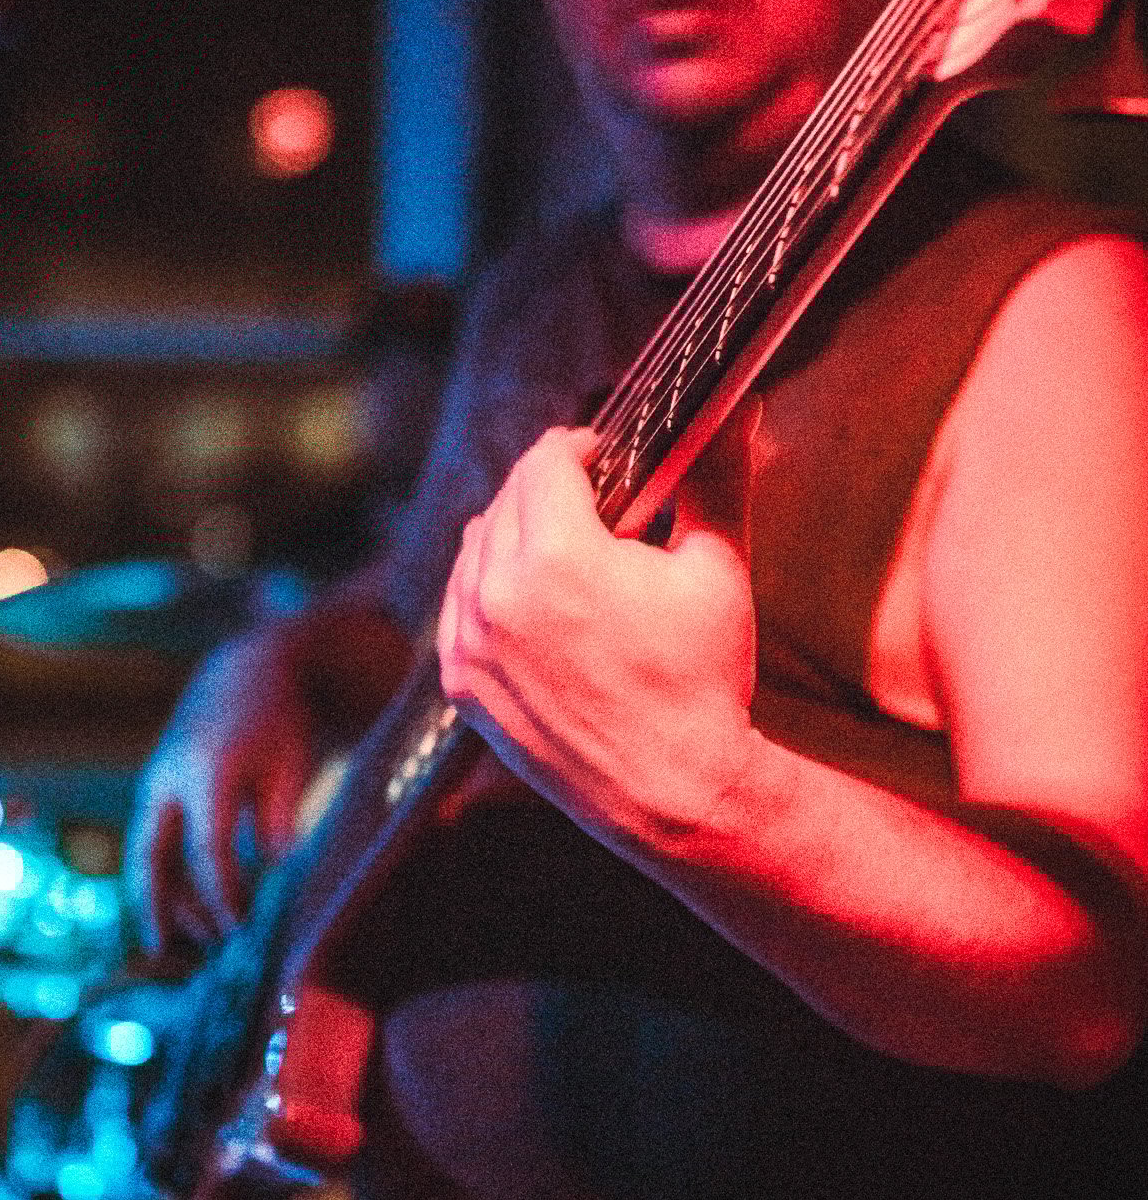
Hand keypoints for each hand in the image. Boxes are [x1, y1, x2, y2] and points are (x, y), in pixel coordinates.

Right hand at [124, 630, 317, 952]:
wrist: (244, 668)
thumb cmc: (277, 718)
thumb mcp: (288, 763)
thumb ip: (278, 819)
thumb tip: (273, 877)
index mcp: (206, 771)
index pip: (208, 850)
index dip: (222, 896)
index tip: (238, 933)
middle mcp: (168, 777)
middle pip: (150, 855)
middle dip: (156, 906)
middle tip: (166, 952)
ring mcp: (156, 782)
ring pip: (147, 853)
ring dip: (166, 897)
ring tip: (199, 937)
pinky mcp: (156, 788)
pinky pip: (154, 841)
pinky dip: (169, 876)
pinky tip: (194, 908)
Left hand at [436, 421, 758, 855]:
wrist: (674, 794)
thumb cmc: (703, 681)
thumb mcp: (716, 570)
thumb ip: (716, 477)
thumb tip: (741, 405)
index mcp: (558, 559)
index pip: (545, 461)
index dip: (580, 447)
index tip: (607, 453)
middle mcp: (498, 596)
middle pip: (508, 498)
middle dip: (549, 487)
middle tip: (595, 497)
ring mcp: (470, 643)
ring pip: (475, 546)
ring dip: (515, 532)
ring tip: (569, 547)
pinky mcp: (462, 682)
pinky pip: (458, 602)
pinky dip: (488, 586)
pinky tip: (534, 596)